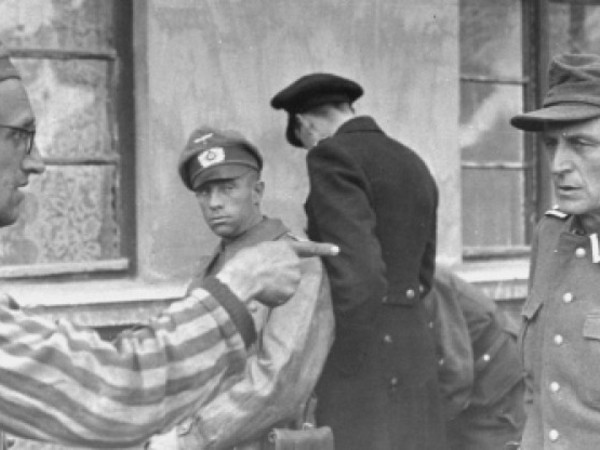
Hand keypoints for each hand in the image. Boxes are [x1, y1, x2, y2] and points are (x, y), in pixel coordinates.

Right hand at [216, 240, 337, 306]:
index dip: (324, 249)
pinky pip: (280, 299)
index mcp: (286, 248)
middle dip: (278, 279)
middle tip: (260, 275)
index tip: (337, 250)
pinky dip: (271, 299)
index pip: (310, 248)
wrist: (244, 276)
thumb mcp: (258, 252)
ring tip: (259, 282)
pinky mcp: (290, 293)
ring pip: (285, 288)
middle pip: (290, 275)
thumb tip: (262, 291)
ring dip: (273, 289)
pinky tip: (262, 292)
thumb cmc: (244, 263)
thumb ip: (269, 262)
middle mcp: (294, 263)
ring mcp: (295, 279)